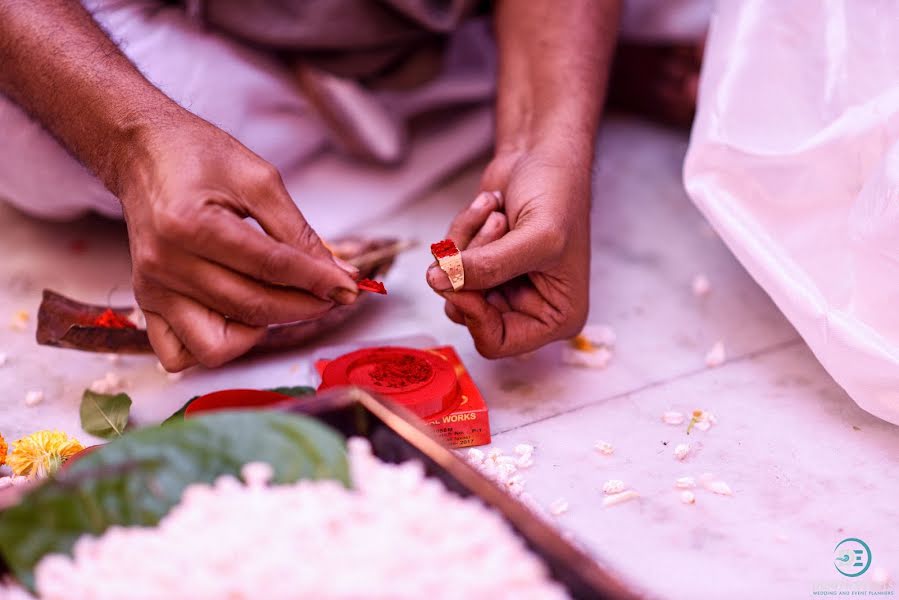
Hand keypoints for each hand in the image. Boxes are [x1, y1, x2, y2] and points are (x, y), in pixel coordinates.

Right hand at [120, 114, 358, 370]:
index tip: (350, 288)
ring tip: (278, 298)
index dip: (318, 281)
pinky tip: (237, 317)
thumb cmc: (199, 157)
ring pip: (218, 344)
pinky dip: (215, 346)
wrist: (143, 153)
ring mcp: (152, 289)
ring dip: (261, 328)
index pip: (271, 267)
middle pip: (252, 307)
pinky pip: (181, 355)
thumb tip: (339, 274)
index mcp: (190, 224)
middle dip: (304, 306)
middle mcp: (165, 264)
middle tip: (330, 293)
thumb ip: (298, 231)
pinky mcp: (146, 303)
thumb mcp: (259, 180)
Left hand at [426, 146, 590, 356]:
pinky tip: (488, 206)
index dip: (473, 313)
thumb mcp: (535, 238)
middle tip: (497, 226)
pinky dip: (460, 232)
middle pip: (468, 313)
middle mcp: (528, 308)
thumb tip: (438, 283)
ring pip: (452, 287)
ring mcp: (500, 286)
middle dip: (472, 267)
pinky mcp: (479, 264)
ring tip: (498, 213)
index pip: (497, 342)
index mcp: (556, 317)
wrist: (545, 154)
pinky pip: (446, 263)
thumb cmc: (559, 195)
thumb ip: (487, 268)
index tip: (462, 278)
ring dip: (466, 245)